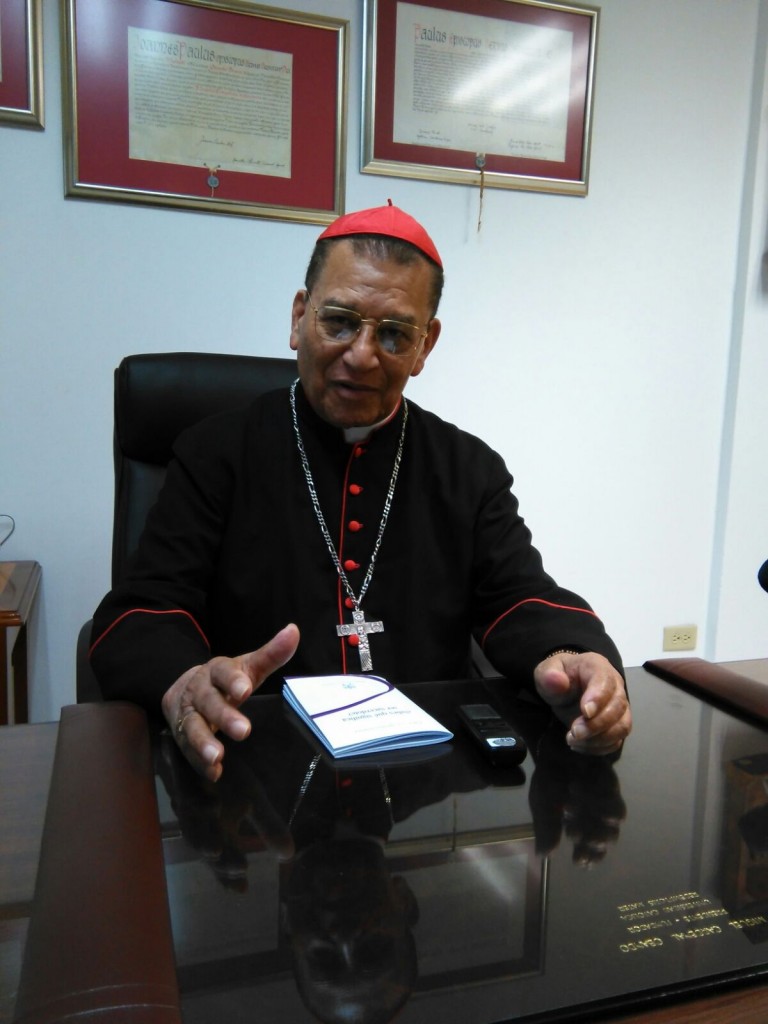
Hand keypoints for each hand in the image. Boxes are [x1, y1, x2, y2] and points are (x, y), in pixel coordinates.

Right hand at [161, 623, 299, 781]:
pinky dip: (199, 763)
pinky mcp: (182, 737)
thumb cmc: (225, 681)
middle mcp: (199, 692)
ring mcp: (187, 715)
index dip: (232, 680)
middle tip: (243, 731)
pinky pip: (188, 751)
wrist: (182, 690)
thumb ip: (271, 654)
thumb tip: (294, 631)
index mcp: (215, 671)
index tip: (245, 689)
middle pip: (208, 703)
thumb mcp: (247, 667)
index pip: (222, 672)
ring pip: (192, 727)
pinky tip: (214, 773)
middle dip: (224, 716)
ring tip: (216, 757)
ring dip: (203, 743)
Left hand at [533, 651, 630, 755]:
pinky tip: (580, 745)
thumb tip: (557, 681)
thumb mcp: (546, 671)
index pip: (606, 681)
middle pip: (618, 707)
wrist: (564, 687)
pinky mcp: (616, 725)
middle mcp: (615, 686)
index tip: (585, 712)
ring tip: (574, 740)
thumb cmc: (557, 677)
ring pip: (622, 726)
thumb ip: (549, 674)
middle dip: (597, 724)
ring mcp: (619, 707)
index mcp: (597, 667)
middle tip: (575, 732)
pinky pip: (617, 740)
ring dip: (600, 739)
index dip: (598, 698)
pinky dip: (600, 747)